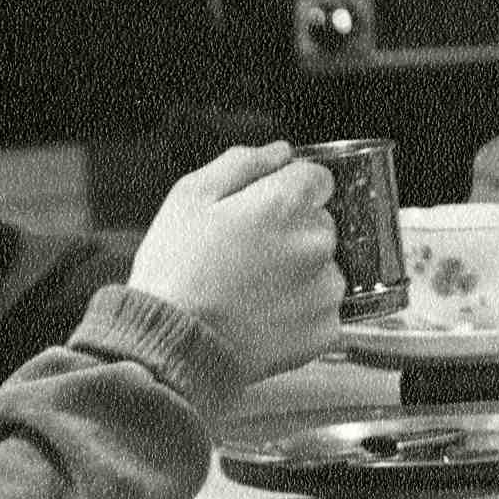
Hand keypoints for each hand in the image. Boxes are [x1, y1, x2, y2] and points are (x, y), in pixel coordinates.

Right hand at [125, 141, 343, 387]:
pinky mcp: (327, 328)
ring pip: (323, 267)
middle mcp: (316, 243)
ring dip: (298, 273)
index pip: (317, 178)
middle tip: (245, 257)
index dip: (287, 191)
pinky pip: (322, 309)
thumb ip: (241, 163)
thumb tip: (281, 151)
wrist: (172, 347)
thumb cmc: (175, 271)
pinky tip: (262, 317)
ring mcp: (326, 288)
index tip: (262, 211)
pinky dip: (300, 312)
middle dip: (291, 233)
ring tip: (250, 291)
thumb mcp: (190, 197)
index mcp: (286, 204)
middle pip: (320, 223)